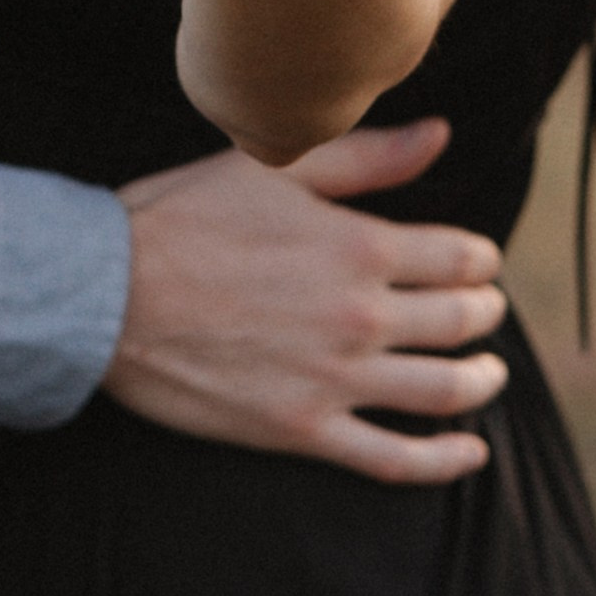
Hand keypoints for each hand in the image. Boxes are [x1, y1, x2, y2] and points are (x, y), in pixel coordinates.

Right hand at [106, 119, 510, 482]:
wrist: (106, 295)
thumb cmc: (181, 219)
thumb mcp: (272, 168)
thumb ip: (365, 156)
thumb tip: (440, 135)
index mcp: (358, 247)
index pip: (460, 257)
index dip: (480, 258)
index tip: (476, 259)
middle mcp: (360, 317)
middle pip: (461, 322)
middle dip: (484, 312)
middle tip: (483, 309)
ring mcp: (335, 380)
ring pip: (443, 391)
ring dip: (482, 381)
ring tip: (489, 372)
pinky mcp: (303, 432)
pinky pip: (395, 459)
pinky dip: (444, 461)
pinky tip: (469, 453)